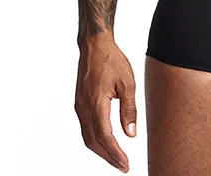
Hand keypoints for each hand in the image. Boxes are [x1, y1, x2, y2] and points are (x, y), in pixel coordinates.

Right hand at [74, 36, 137, 171]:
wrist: (94, 45)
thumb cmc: (112, 60)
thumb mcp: (127, 83)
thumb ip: (129, 109)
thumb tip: (130, 134)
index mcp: (96, 103)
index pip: (105, 136)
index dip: (115, 153)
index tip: (125, 164)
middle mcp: (84, 107)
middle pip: (94, 142)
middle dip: (108, 157)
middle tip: (123, 166)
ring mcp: (79, 106)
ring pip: (88, 137)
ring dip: (101, 151)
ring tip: (116, 158)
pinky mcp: (79, 104)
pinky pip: (86, 128)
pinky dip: (95, 140)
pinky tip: (106, 142)